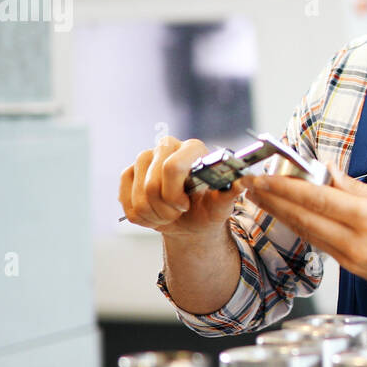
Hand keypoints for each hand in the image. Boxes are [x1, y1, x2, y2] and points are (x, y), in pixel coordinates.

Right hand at [118, 136, 249, 238]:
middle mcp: (167, 146)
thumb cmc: (208, 209)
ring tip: (169, 214)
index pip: (172, 167)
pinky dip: (141, 216)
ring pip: (138, 196)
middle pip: (152, 185)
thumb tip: (241, 183)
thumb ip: (229, 194)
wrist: (190, 221)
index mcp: (193, 148)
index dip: (174, 194)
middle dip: (165, 208)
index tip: (185, 205)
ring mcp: (145, 158)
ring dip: (154, 214)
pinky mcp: (129, 173)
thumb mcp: (222, 205)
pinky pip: (125, 201)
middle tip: (179, 212)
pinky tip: (154, 213)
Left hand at [243, 163, 366, 302]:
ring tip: (260, 199)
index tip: (262, 176)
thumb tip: (330, 171)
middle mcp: (355, 243)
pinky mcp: (351, 271)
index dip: (284, 187)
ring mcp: (351, 260)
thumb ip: (358, 189)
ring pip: (307, 233)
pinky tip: (289, 219)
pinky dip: (301, 229)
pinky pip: (320, 245)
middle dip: (272, 200)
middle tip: (249, 184)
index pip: (316, 198)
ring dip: (281, 215)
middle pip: (303, 217)